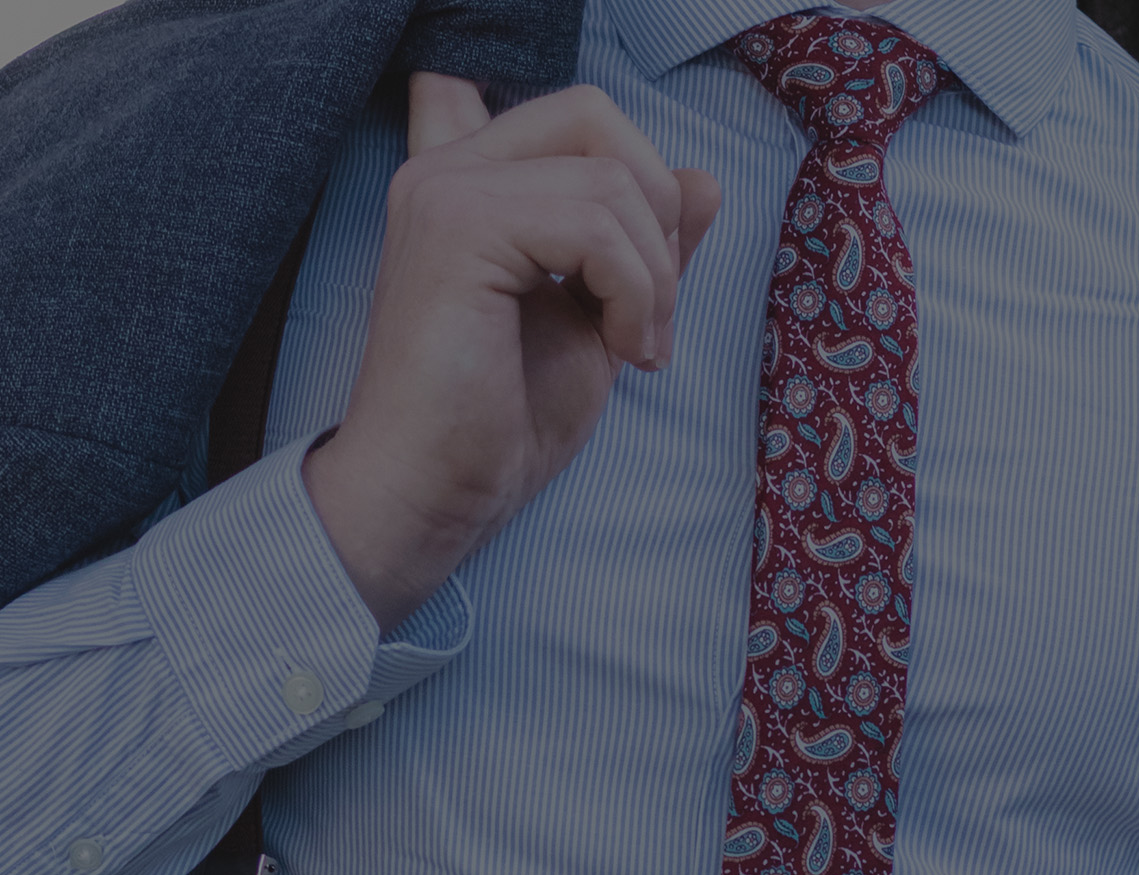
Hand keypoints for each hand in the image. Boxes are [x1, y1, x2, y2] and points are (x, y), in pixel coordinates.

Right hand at [302, 73, 722, 629]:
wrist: (434, 495)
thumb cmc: (501, 421)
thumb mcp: (603, 316)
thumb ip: (643, 245)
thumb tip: (704, 180)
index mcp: (470, 181)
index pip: (577, 116)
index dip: (636, 175)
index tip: (635, 283)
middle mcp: (447, 169)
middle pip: (594, 116)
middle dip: (654, 210)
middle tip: (652, 308)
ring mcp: (446, 190)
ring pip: (610, 179)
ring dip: (655, 275)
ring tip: (637, 347)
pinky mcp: (459, 226)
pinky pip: (596, 225)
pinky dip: (636, 292)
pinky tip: (623, 351)